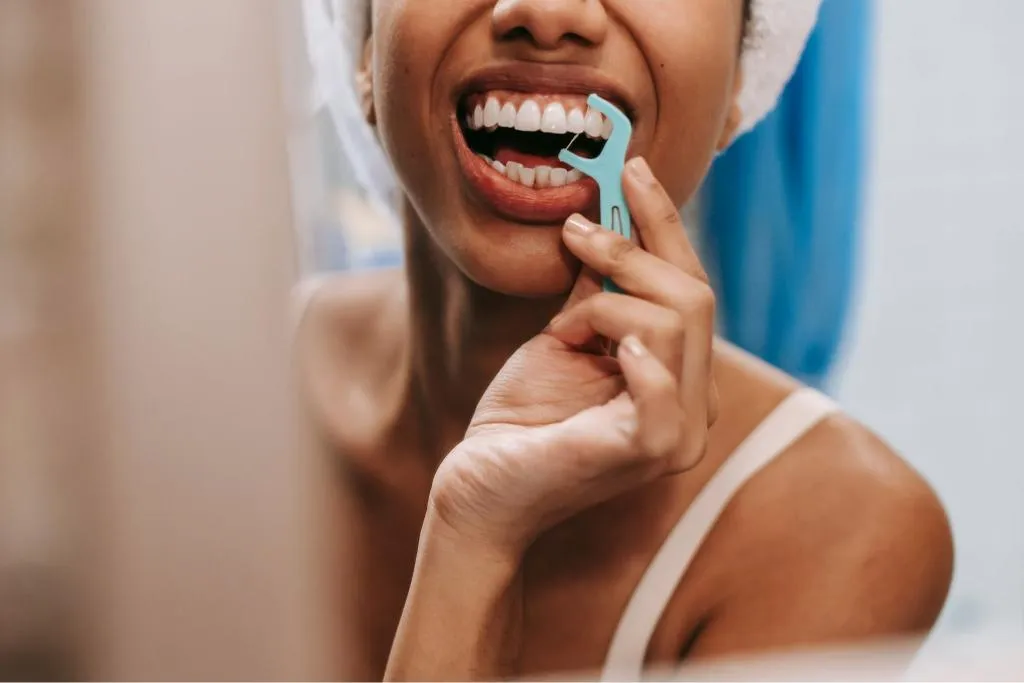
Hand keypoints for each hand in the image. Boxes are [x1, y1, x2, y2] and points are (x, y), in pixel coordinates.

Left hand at [430, 157, 718, 554]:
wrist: (480, 486)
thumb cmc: (522, 416)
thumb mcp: (566, 335)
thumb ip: (599, 289)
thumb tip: (605, 220)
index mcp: (682, 376)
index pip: (692, 286)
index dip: (663, 224)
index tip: (631, 166)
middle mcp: (694, 405)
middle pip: (695, 296)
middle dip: (632, 250)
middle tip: (575, 233)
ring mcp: (678, 433)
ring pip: (677, 323)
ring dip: (604, 304)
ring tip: (560, 329)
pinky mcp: (647, 452)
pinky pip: (664, 390)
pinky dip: (636, 355)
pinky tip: (599, 345)